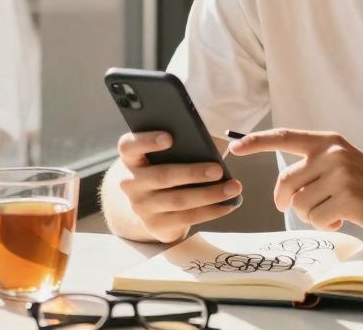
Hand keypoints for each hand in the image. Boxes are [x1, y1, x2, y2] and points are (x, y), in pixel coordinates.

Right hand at [114, 131, 241, 242]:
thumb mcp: (166, 155)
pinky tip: (228, 205)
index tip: (169, 137)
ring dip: (208, 194)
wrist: (148, 204)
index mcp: (131, 157)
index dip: (147, 140)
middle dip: (192, 173)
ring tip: (233, 188)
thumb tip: (215, 144)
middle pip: (161, 176)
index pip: (129, 146)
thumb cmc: (165, 166)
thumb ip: (185, 144)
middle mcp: (130, 182)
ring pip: (177, 200)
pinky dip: (210, 211)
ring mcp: (141, 206)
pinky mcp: (155, 225)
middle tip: (218, 170)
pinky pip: (186, 218)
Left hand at [229, 129, 362, 233]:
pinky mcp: (346, 196)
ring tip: (333, 211)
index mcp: (327, 141)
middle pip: (285, 182)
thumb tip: (283, 185)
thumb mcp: (341, 163)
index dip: (256, 142)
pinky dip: (324, 224)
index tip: (235, 148)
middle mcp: (331, 153)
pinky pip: (315, 217)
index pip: (284, 137)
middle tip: (297, 208)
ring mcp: (339, 174)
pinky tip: (342, 219)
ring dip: (312, 215)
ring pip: (299, 203)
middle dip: (286, 201)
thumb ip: (314, 166)